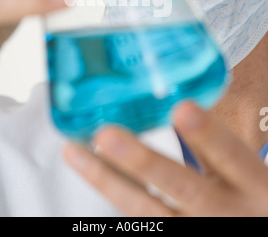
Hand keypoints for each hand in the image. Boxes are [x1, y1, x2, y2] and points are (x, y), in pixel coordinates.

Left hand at [65, 103, 267, 216]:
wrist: (252, 227)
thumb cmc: (248, 199)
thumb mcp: (244, 173)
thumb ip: (213, 145)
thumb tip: (176, 103)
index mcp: (253, 185)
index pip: (232, 156)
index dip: (207, 135)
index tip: (182, 109)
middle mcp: (225, 214)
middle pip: (182, 187)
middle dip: (142, 161)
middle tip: (106, 135)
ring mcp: (196, 232)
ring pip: (147, 211)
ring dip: (108, 181)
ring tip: (76, 153)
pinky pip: (140, 221)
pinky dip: (114, 194)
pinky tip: (93, 174)